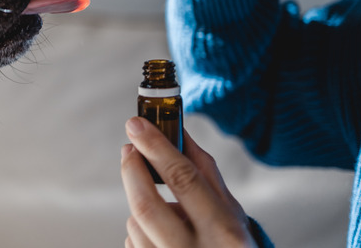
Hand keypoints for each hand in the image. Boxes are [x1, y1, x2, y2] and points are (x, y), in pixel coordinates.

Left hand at [121, 117, 256, 247]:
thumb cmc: (231, 243)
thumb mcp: (230, 209)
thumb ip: (203, 171)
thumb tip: (178, 130)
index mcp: (223, 231)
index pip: (183, 180)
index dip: (156, 147)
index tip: (136, 124)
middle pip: (146, 205)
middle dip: (131, 170)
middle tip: (129, 148)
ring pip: (136, 223)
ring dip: (140, 204)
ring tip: (164, 208)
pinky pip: (132, 241)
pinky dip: (140, 228)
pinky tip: (162, 235)